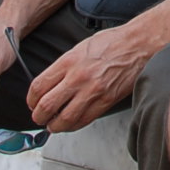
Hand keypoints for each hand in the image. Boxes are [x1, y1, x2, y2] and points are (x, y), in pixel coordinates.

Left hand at [26, 25, 151, 132]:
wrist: (138, 45)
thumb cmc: (112, 42)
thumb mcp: (80, 48)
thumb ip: (64, 67)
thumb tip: (50, 84)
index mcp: (68, 61)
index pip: (38, 87)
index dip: (31, 100)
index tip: (32, 103)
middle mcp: (78, 77)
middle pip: (46, 106)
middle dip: (38, 116)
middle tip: (39, 117)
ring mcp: (92, 91)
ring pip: (64, 119)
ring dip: (54, 125)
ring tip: (53, 124)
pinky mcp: (106, 101)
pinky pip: (84, 121)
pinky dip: (73, 126)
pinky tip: (71, 123)